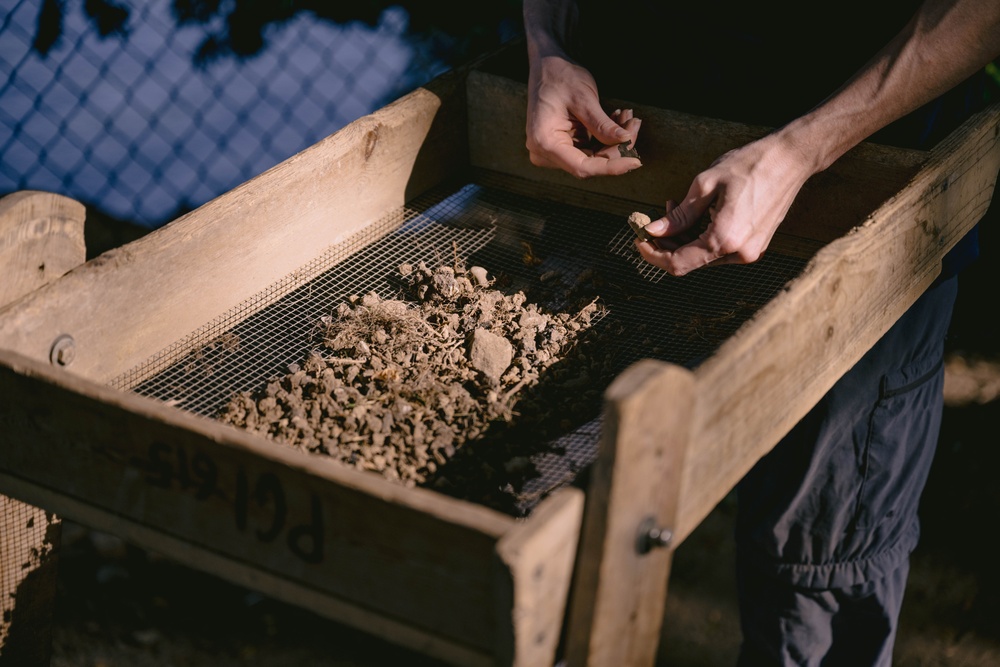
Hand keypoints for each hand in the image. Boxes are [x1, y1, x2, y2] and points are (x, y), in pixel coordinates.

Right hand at [526, 55, 641, 177]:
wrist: (546, 66)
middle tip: (635, 123)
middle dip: (617, 148)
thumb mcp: (583, 98)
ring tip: (627, 117)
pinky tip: (617, 119)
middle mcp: (545, 153)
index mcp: (545, 143)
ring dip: (614, 141)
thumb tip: (626, 142)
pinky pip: (589, 149)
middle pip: (590, 163)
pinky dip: (605, 138)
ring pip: (593, 157)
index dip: (611, 167)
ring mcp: (553, 151)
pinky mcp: (562, 146)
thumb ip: (603, 125)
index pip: (583, 167)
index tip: (635, 161)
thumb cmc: (560, 77)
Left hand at [635, 132, 814, 275]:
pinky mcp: (754, 246)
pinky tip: (696, 214)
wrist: (791, 159)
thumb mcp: (706, 184)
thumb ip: (680, 214)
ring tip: (674, 207)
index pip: (678, 263)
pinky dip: (701, 236)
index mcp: (725, 239)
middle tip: (654, 218)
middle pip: (689, 262)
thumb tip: (654, 230)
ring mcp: (749, 252)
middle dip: (666, 243)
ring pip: (702, 256)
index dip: (653, 255)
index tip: (639, 239)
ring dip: (683, 238)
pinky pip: (718, 250)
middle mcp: (739, 253)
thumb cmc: (750, 165)